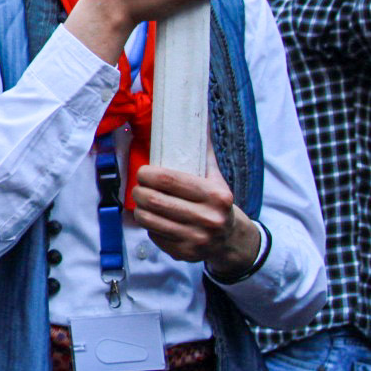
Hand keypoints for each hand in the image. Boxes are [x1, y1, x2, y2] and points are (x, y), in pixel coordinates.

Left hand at [131, 165, 260, 279]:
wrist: (231, 239)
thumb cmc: (217, 202)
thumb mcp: (216, 178)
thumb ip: (204, 152)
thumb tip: (200, 116)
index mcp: (216, 195)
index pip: (168, 179)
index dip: (147, 174)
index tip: (143, 172)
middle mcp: (208, 219)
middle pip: (154, 200)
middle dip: (139, 191)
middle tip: (139, 188)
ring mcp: (196, 239)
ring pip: (148, 219)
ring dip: (139, 208)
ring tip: (143, 202)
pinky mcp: (184, 253)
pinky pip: (153, 235)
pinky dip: (149, 226)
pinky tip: (157, 219)